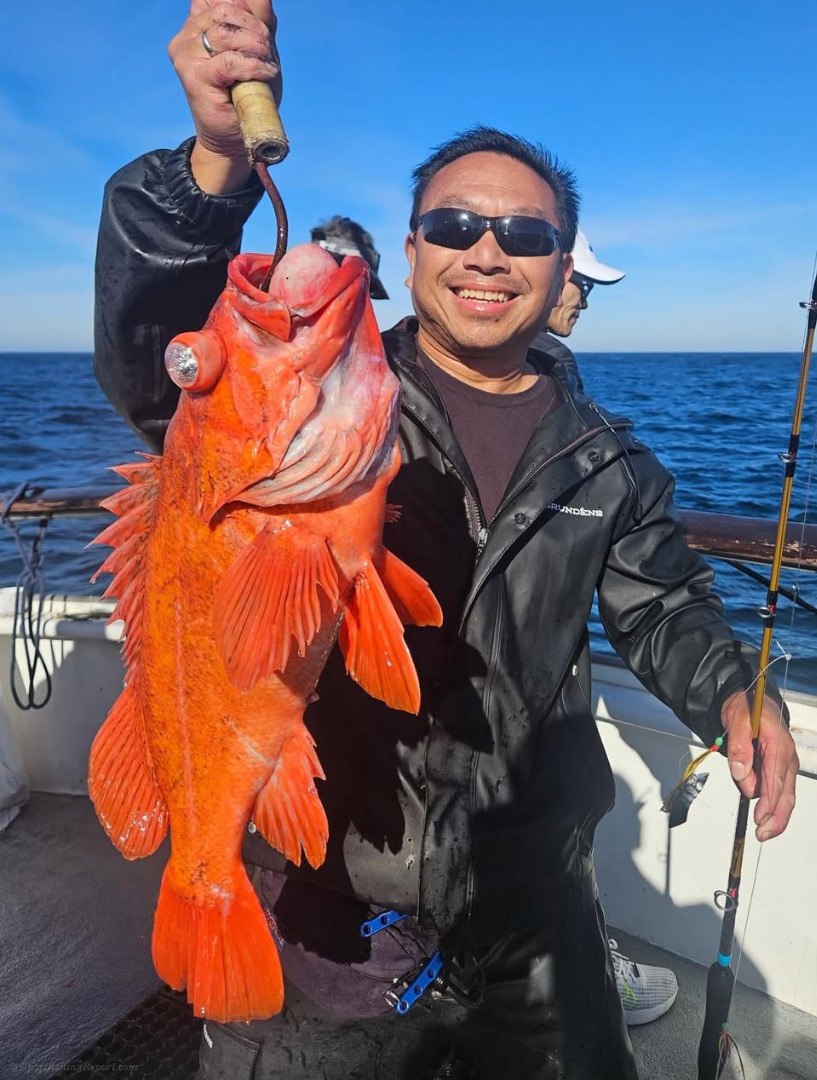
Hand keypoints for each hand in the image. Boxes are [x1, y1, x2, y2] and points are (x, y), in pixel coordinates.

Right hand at [168, 1, 280, 192]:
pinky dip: (253, 66)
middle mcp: (189, 33)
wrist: (235, 139)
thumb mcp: (259, 50)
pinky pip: (229, 61)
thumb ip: (259, 20)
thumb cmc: (247, 96)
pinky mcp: (193, 75)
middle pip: (227, 7)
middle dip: (256, 27)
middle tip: (268, 51)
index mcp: (200, 21)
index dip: (248, 8)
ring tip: (267, 65)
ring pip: (226, 31)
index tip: (263, 32)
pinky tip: (265, 73)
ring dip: (256, 46)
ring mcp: (187, 53)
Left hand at [721, 691, 797, 840]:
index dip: (769, 801)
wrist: (750, 700)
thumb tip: (741, 771)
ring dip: (772, 811)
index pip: (776, 779)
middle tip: (762, 834)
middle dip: (776, 817)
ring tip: (758, 825)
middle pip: (786, 793)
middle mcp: (786, 757)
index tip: (760, 817)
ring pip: (784, 795)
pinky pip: (776, 789)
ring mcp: (784, 764)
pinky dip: (768, 801)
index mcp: (779, 744)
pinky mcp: (779, 768)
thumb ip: (739, 747)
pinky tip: (758, 807)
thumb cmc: (747, 708)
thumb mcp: (737, 721)